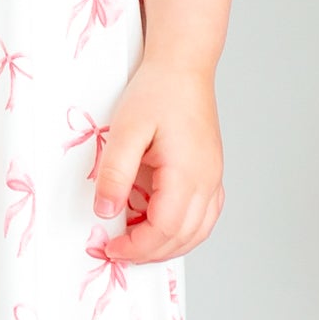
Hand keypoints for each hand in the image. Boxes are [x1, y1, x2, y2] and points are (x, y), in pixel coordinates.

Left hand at [89, 59, 223, 265]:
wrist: (183, 67)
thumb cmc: (157, 92)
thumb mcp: (125, 130)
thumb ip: (115, 173)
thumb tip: (105, 211)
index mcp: (187, 173)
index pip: (164, 229)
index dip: (136, 246)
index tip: (111, 246)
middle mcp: (207, 181)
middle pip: (183, 237)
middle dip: (149, 252)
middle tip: (118, 250)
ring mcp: (213, 178)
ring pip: (198, 232)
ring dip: (168, 246)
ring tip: (136, 243)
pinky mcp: (211, 173)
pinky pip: (205, 216)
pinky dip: (183, 231)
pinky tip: (161, 226)